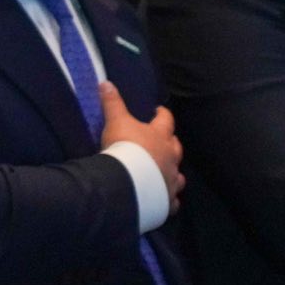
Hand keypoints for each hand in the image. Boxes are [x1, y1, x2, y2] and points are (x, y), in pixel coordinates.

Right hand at [98, 80, 182, 209]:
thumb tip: (106, 82)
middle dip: (170, 143)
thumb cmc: (125, 147)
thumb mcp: (116, 121)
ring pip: (178, 175)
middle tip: (163, 140)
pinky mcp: (166, 198)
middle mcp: (170, 157)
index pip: (166, 120)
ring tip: (165, 171)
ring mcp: (170, 179)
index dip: (162, 114)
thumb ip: (112, 103)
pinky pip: (173, 201)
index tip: (158, 111)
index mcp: (160, 136)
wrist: (128, 180)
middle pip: (176, 147)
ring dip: (172, 172)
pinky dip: (170, 199)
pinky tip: (165, 200)